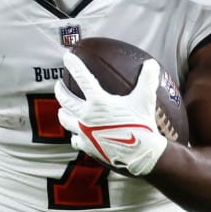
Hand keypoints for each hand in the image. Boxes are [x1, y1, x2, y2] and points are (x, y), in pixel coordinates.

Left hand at [54, 53, 166, 176]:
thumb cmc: (143, 125)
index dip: (73, 64)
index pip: (82, 77)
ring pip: (64, 118)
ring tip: (64, 109)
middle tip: (59, 84)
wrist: (141, 154)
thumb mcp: (146, 100)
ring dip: (63, 111)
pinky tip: (76, 135)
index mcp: (99, 101)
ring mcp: (84, 132)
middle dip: (59, 89)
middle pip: (64, 98)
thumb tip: (152, 64)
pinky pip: (74, 139)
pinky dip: (74, 136)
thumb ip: (147, 80)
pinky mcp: (87, 146)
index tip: (67, 57)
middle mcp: (86, 115)